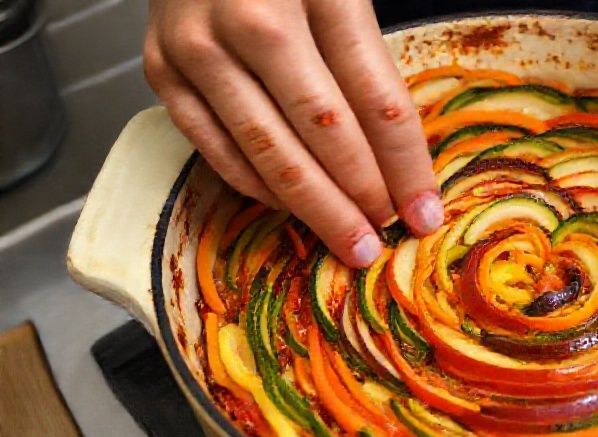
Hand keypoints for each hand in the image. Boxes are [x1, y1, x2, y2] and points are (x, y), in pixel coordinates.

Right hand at [143, 0, 441, 266]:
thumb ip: (367, 62)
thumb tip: (399, 161)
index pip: (375, 95)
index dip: (404, 163)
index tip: (424, 211)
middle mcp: (250, 17)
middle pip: (322, 130)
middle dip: (361, 196)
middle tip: (385, 239)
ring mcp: (198, 46)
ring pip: (268, 150)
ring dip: (316, 207)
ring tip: (349, 240)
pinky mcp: (160, 71)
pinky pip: (216, 148)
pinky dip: (259, 187)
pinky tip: (292, 208)